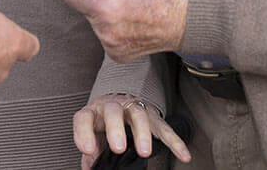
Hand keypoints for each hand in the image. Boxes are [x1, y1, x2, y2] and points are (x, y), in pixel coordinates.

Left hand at [59, 0, 191, 61]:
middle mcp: (106, 30)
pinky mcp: (120, 55)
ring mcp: (113, 46)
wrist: (199, 17)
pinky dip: (113, 24)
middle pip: (82, 6)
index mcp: (107, 6)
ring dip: (103, 9)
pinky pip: (106, 33)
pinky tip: (133, 16)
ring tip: (129, 1)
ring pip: (94, 19)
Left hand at [74, 94, 190, 168]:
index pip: (84, 118)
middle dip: (115, 128)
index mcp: (93, 112)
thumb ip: (91, 149)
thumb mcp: (93, 134)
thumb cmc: (103, 123)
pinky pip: (164, 128)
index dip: (83, 133)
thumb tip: (89, 166)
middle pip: (112, 110)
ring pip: (138, 114)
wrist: (119, 103)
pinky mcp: (152, 116)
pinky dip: (174, 141)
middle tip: (118, 148)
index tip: (88, 150)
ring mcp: (133, 109)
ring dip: (142, 132)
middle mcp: (112, 106)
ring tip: (144, 152)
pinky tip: (183, 155)